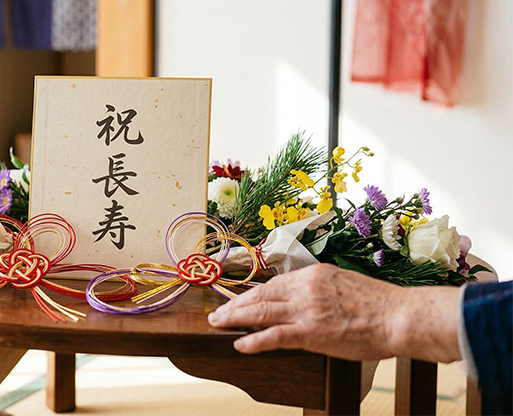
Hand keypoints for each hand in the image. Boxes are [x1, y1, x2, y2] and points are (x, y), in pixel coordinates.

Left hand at [207, 264, 461, 362]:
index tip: (240, 300)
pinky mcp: (311, 332)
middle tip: (217, 313)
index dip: (253, 293)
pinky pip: (274, 336)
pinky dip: (254, 340)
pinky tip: (239, 344)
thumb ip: (322, 289)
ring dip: (235, 318)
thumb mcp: (345, 284)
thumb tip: (308, 297)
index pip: (274, 283)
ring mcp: (306, 310)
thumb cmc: (381, 305)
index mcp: (314, 274)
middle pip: (261, 295)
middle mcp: (305, 288)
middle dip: (236, 305)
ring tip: (218, 324)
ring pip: (261, 312)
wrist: (400, 316)